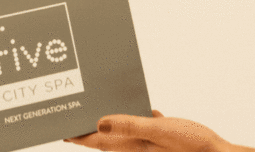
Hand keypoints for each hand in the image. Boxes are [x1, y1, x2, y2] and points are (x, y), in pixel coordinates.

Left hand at [64, 111, 231, 151]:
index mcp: (131, 146)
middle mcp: (137, 147)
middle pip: (105, 137)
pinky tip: (142, 107)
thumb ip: (129, 125)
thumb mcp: (159, 131)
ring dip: (112, 121)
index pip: (96, 140)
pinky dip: (137, 117)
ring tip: (100, 109)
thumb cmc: (192, 146)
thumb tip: (99, 121)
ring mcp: (150, 144)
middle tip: (74, 118)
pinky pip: (144, 126)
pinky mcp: (163, 138)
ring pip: (124, 131)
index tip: (61, 130)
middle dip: (90, 128)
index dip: (78, 135)